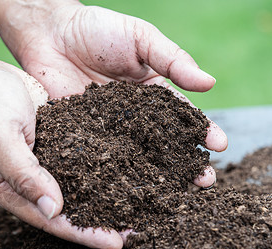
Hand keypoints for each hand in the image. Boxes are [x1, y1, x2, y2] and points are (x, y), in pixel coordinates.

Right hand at [0, 61, 124, 248]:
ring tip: (130, 212)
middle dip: (95, 225)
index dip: (81, 233)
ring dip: (99, 203)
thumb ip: (23, 173)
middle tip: (130, 235)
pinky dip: (95, 175)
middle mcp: (24, 183)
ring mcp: (38, 165)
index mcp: (6, 189)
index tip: (112, 244)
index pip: (47, 219)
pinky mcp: (50, 146)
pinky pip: (74, 166)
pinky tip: (117, 178)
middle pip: (63, 211)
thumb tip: (53, 209)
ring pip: (72, 192)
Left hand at [10, 3, 227, 186]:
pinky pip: (101, 157)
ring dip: (155, 176)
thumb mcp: (141, 38)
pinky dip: (114, 175)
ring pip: (136, 156)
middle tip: (205, 182)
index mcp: (151, 92)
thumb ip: (172, 59)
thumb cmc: (98, 29)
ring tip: (174, 195)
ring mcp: (108, 129)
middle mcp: (133, 116)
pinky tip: (127, 190)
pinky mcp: (83, 137)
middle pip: (163, 143)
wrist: (51, 33)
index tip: (220, 146)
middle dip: (185, 162)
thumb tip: (210, 83)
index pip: (181, 115)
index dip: (202, 130)